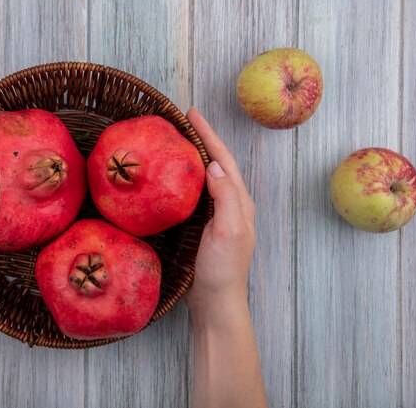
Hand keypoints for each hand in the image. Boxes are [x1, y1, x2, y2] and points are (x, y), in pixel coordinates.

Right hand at [185, 107, 255, 314]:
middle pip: (218, 163)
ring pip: (209, 176)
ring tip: (178, 140)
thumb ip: (226, 198)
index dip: (208, 135)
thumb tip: (214, 165)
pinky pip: (199, 192)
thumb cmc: (223, 270)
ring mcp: (220, 215)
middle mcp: (232, 204)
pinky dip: (189, 176)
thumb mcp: (228, 231)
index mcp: (239, 201)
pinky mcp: (207, 226)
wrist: (217, 302)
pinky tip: (176, 178)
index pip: (223, 159)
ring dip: (196, 155)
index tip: (191, 114)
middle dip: (203, 139)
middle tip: (183, 121)